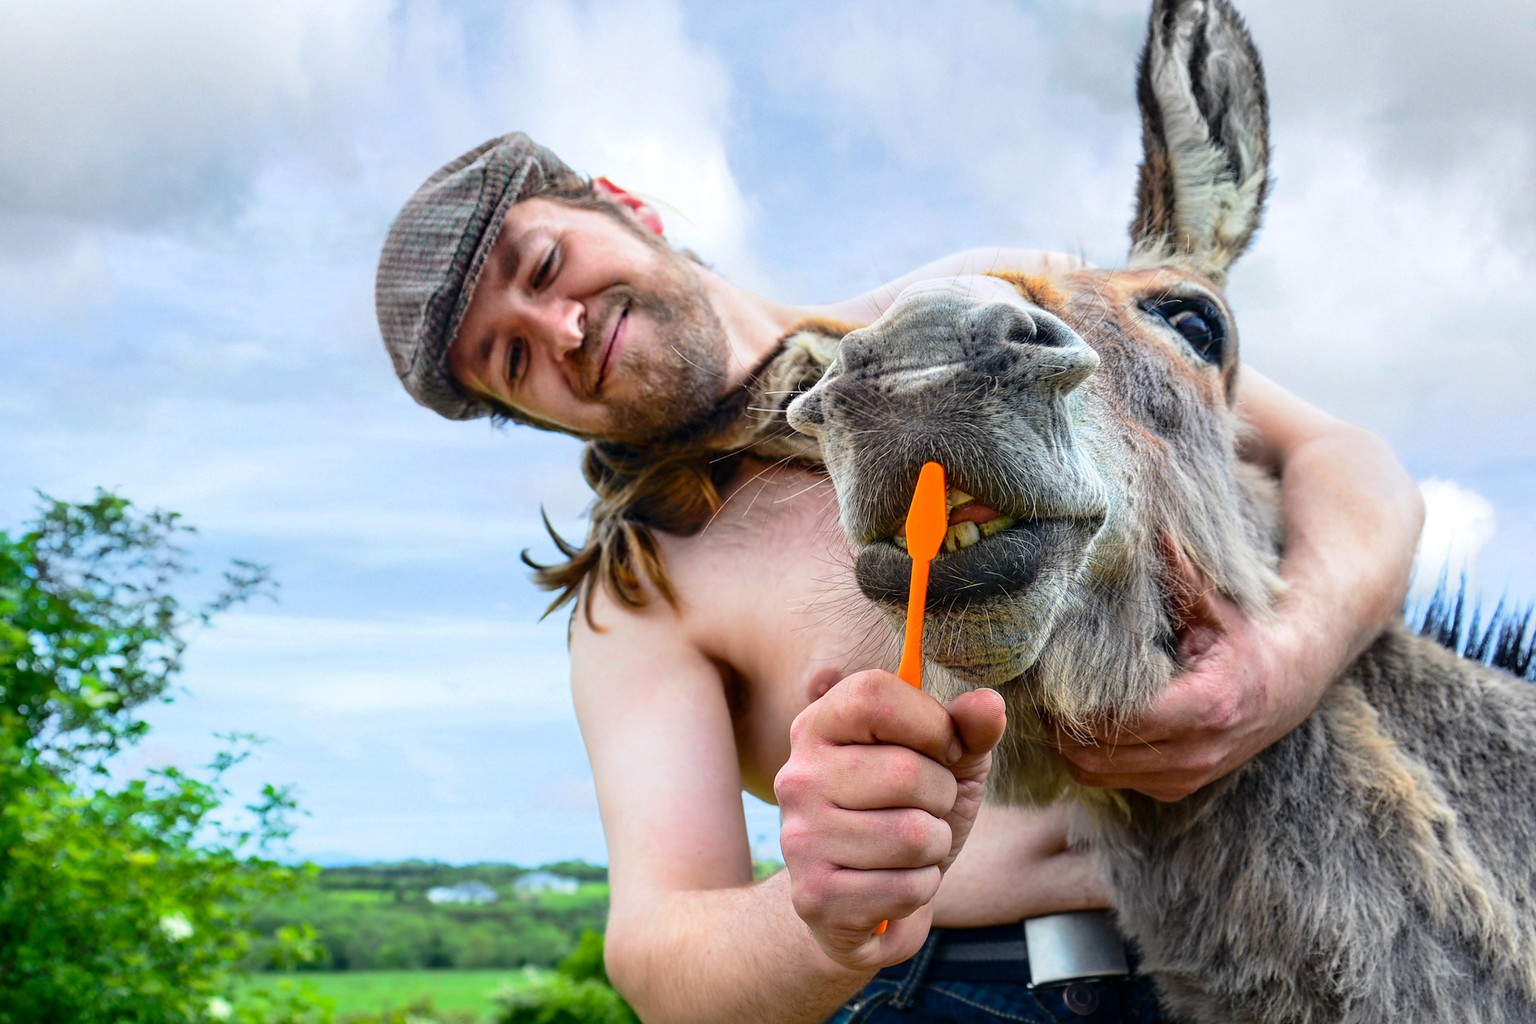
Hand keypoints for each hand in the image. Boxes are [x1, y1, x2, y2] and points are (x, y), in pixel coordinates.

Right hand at [774, 671, 1005, 969]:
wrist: (865, 903)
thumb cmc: (907, 813)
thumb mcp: (946, 763)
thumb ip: (968, 729)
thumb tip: (989, 703)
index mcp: (820, 725)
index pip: (874, 695)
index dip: (930, 723)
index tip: (945, 750)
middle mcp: (798, 775)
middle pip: (905, 772)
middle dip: (940, 797)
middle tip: (923, 809)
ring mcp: (800, 837)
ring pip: (912, 835)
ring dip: (933, 846)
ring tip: (910, 848)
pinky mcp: (814, 895)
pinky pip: (905, 888)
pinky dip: (920, 888)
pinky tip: (895, 883)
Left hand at [1052, 545, 1317, 801]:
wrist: (1292, 685)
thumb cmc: (1249, 639)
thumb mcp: (1219, 605)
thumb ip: (1182, 573)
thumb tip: (1150, 528)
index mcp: (1206, 707)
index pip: (1117, 720)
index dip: (1075, 701)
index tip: (1052, 672)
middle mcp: (1196, 754)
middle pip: (1095, 755)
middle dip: (1059, 724)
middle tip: (1038, 688)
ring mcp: (1187, 777)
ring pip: (1096, 774)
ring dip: (1067, 744)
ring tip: (1053, 704)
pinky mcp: (1177, 789)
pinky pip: (1112, 781)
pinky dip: (1089, 757)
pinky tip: (1081, 723)